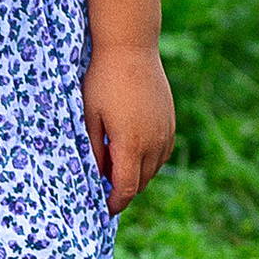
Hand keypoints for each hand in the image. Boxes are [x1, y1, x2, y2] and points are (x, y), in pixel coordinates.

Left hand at [83, 41, 175, 211]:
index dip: (115, 203)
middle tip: (103, 189)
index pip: (126, 188)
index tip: (103, 210)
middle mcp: (153, 142)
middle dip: (123, 191)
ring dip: (136, 175)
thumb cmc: (102, 81)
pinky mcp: (170, 121)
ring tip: (114, 169)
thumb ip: (93, 149)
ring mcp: (165, 131)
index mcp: (131, 144)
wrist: (131, 48)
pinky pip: (162, 152)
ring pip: (153, 169)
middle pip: (141, 182)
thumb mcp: (89, 117)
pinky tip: (131, 151)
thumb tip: (96, 176)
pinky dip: (148, 160)